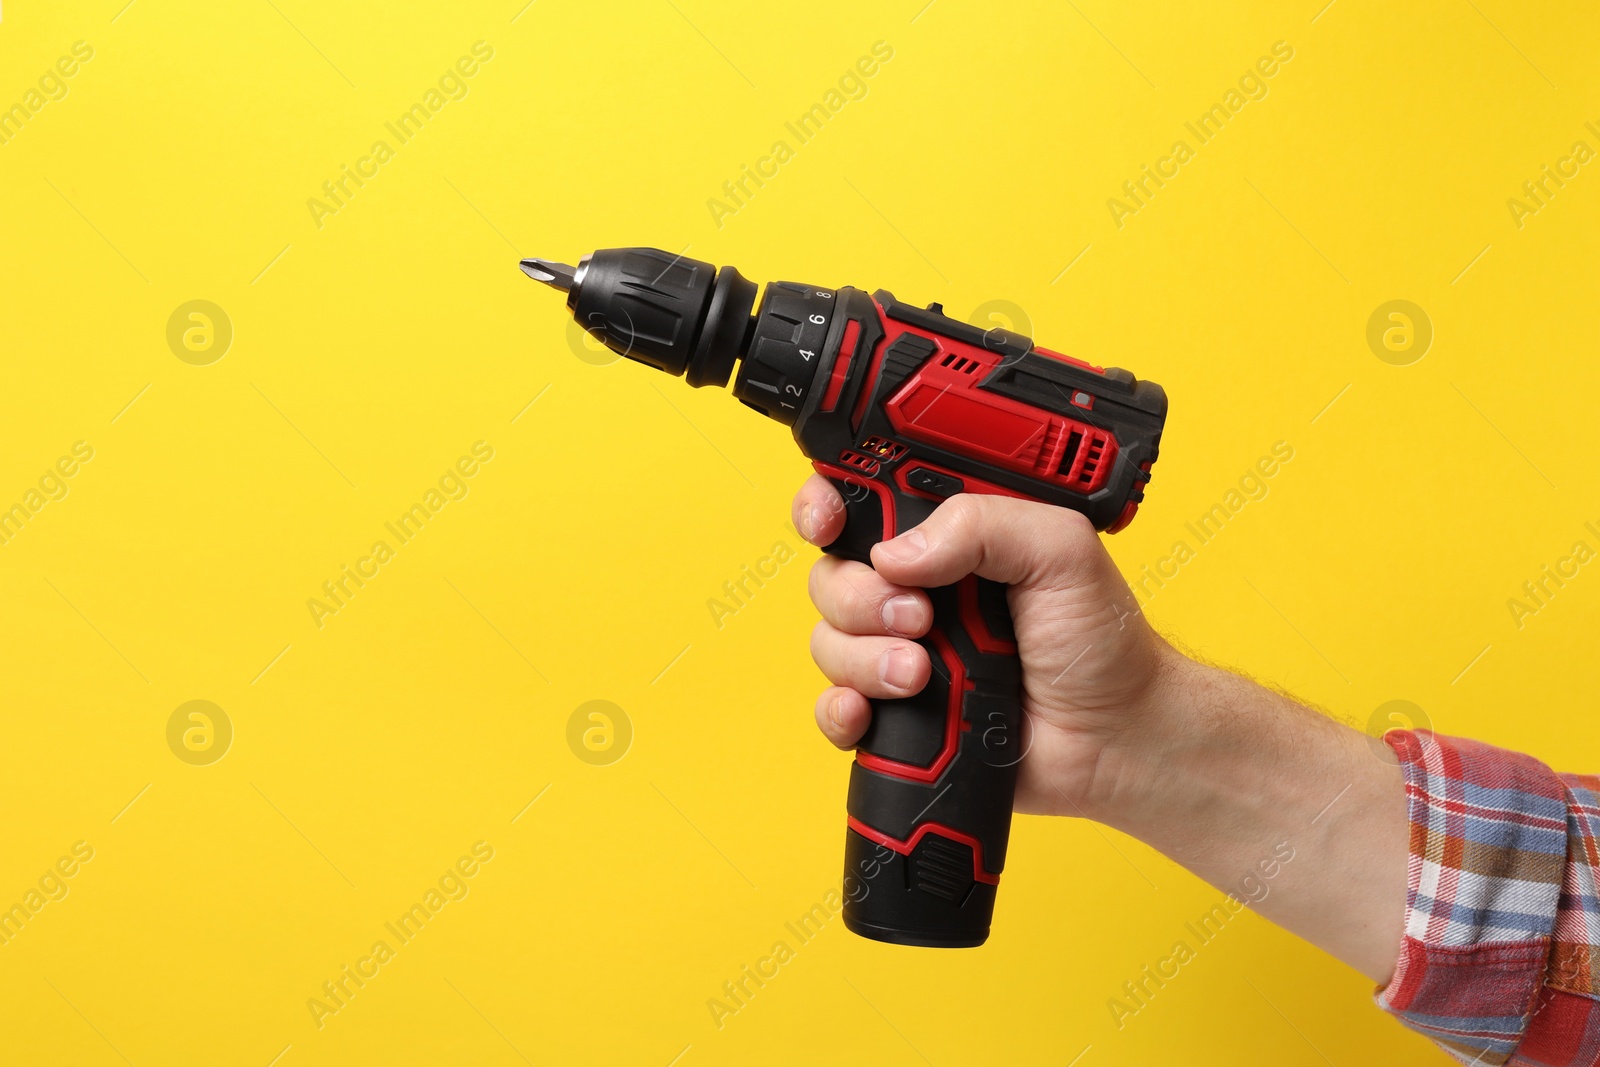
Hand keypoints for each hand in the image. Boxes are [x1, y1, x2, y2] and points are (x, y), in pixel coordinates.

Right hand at [794, 474, 1407, 983]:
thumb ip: (983, 525)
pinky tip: (872, 713)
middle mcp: (916, 588)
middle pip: (831, 575)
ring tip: (924, 674)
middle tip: (919, 617)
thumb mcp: (1061, 551)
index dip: (826, 506)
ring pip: (829, 642)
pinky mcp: (897, 713)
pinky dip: (841, 710)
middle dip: (859, 598)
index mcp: (949, 535)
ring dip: (865, 659)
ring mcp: (901, 650)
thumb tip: (894, 553)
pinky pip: (832, 708)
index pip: (860, 502)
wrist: (1117, 738)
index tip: (826, 519)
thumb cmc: (1101, 641)